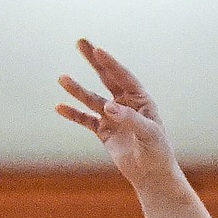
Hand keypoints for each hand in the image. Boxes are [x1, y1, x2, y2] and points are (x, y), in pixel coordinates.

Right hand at [56, 39, 176, 189]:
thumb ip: (130, 119)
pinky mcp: (103, 131)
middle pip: (107, 78)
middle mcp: (125, 104)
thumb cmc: (157, 152)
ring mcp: (113, 116)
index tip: (98, 50)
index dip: (111, 64)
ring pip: (92, 99)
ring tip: (62, 78)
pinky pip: (85, 119)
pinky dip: (73, 114)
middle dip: (94, 61)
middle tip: (80, 42)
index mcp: (141, 100)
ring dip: (77, 90)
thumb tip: (108, 107)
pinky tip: (60, 107)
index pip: (124, 77)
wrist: (152, 175)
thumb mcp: (149, 134)